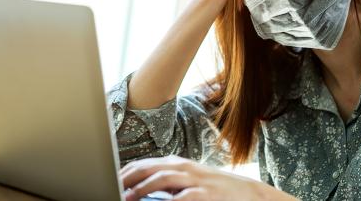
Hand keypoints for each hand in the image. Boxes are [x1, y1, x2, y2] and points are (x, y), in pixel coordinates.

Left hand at [120, 155, 294, 200]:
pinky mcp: (205, 194)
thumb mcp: (190, 181)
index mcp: (178, 164)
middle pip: (148, 168)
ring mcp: (195, 181)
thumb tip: (140, 190)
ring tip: (127, 197)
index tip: (110, 180)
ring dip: (141, 188)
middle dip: (127, 178)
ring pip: (162, 179)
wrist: (249, 194)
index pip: (144, 164)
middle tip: (112, 187)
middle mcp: (184, 168)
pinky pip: (182, 199)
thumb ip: (168, 182)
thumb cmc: (216, 189)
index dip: (125, 172)